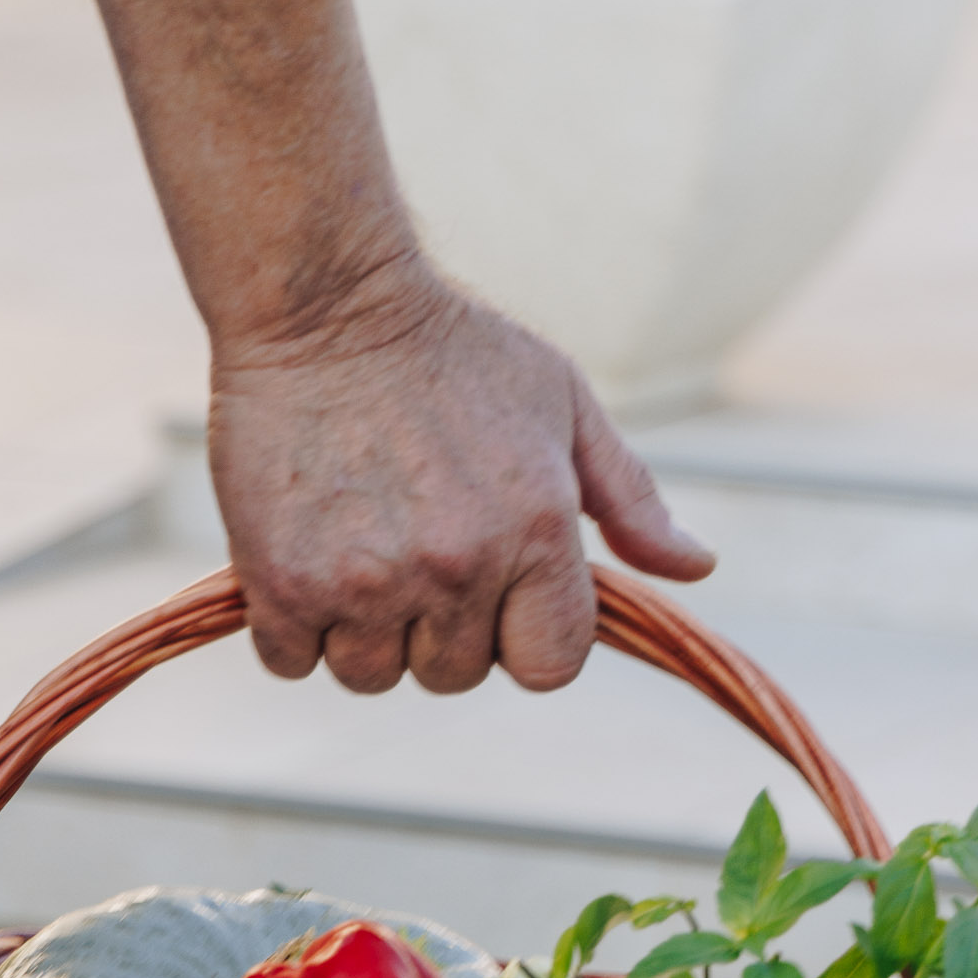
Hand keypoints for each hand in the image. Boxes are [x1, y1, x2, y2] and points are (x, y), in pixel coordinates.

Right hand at [207, 263, 715, 696]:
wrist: (323, 301)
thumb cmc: (453, 350)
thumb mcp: (565, 404)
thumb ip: (631, 499)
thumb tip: (697, 569)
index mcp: (536, 533)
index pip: (550, 667)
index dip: (523, 637)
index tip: (494, 593)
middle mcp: (455, 569)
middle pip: (454, 675)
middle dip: (439, 629)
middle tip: (413, 546)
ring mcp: (365, 581)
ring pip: (370, 674)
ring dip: (363, 630)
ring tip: (358, 544)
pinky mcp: (280, 581)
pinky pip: (291, 660)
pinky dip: (294, 626)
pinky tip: (304, 554)